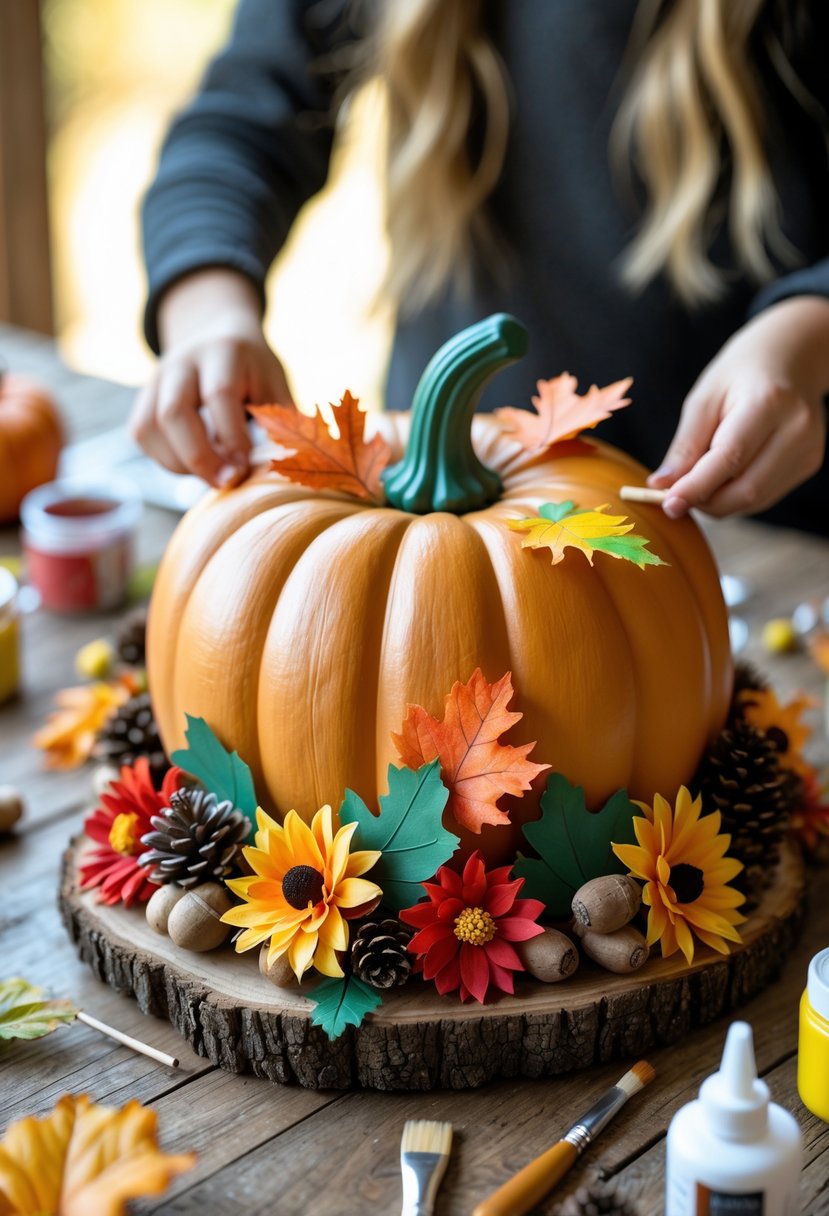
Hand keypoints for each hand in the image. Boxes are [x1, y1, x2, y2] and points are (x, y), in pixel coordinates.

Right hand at [130, 269, 293, 486]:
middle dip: (200, 457)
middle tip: (226, 483)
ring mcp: (156, 379)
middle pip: (174, 412)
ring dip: (180, 463)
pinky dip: (165, 459)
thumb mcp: (275, 383)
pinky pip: (142, 435)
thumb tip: (294, 463)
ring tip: (212, 476)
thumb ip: (282, 420)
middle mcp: (183, 362)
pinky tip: (193, 466)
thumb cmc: (253, 370)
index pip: (220, 395)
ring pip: (149, 427)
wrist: (215, 333)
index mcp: (224, 353)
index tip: (245, 469)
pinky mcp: (143, 399)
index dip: (231, 437)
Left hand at [648, 296, 828, 519]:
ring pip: (755, 500)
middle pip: (746, 489)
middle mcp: (796, 429)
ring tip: (698, 482)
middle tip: (675, 496)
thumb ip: (685, 446)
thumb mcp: (704, 399)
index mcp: (768, 402)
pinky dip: (737, 496)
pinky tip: (725, 476)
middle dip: (705, 501)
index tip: (667, 503)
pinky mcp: (810, 463)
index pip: (729, 458)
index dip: (696, 487)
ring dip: (719, 502)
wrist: (791, 358)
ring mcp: (808, 449)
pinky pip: (765, 496)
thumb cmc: (740, 375)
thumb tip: (662, 485)